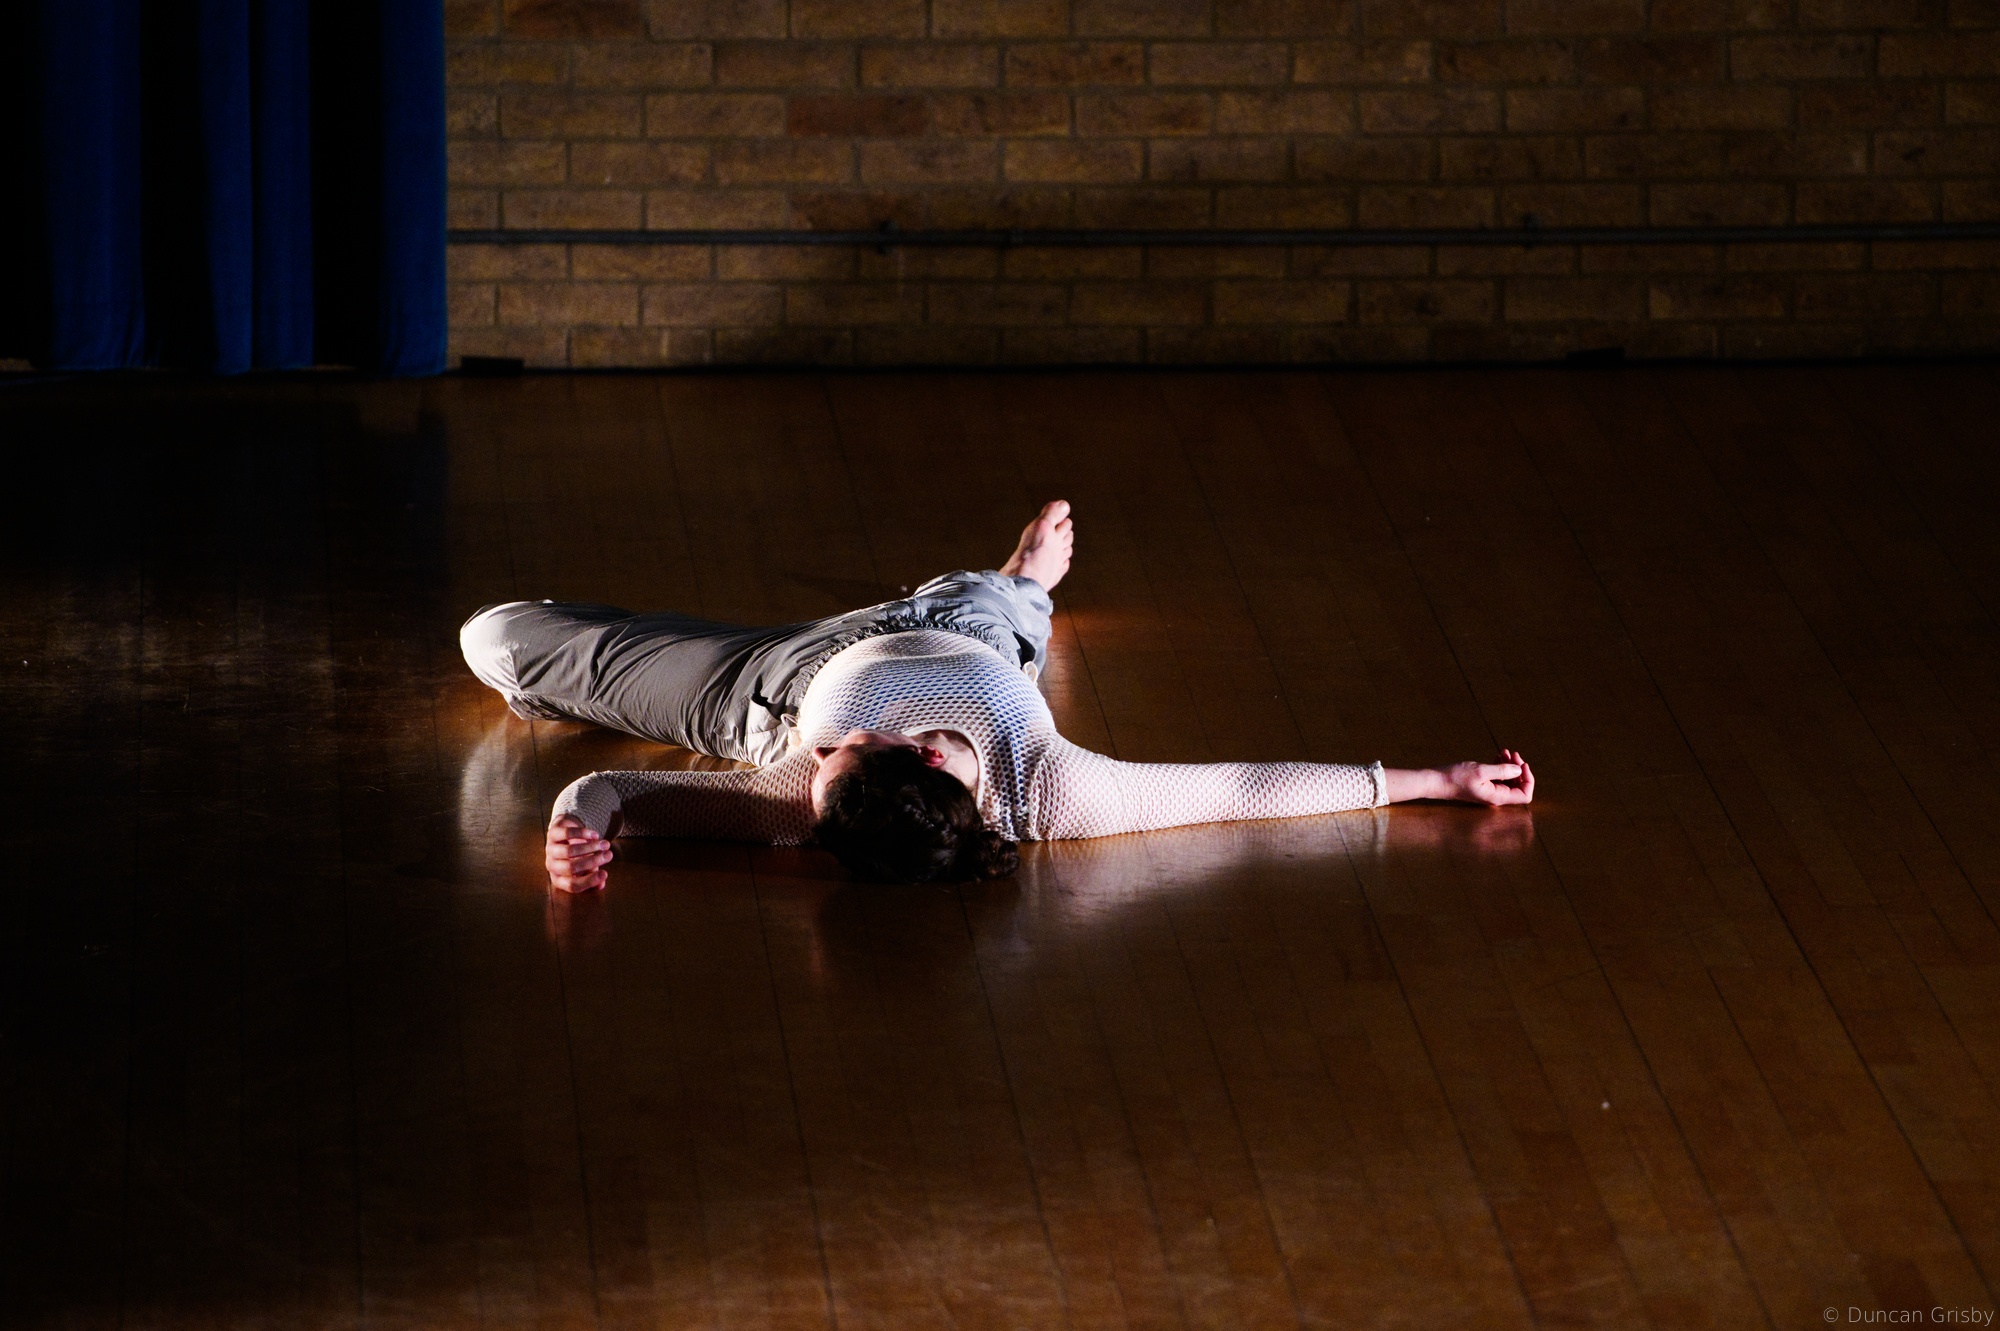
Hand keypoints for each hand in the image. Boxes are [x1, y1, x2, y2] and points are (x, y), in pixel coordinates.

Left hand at [546, 814, 613, 891]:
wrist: (565, 836)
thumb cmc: (578, 857)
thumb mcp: (586, 869)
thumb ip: (593, 877)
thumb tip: (601, 885)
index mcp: (559, 879)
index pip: (572, 885)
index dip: (589, 881)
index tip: (605, 874)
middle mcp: (552, 866)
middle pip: (570, 867)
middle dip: (592, 861)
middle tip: (609, 855)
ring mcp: (550, 849)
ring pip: (569, 851)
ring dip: (590, 847)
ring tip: (606, 844)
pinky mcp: (552, 834)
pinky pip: (567, 834)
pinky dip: (583, 834)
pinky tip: (595, 835)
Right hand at [1384, 749, 1534, 805]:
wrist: (1437, 781)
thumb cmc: (1456, 777)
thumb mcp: (1481, 771)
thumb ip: (1502, 771)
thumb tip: (1519, 769)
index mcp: (1498, 797)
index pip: (1525, 794)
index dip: (1528, 779)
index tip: (1522, 764)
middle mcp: (1496, 796)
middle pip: (1519, 786)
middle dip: (1519, 769)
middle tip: (1513, 753)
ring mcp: (1490, 791)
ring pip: (1509, 780)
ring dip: (1510, 765)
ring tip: (1505, 752)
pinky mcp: (1483, 785)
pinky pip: (1499, 777)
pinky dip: (1501, 766)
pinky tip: (1497, 756)